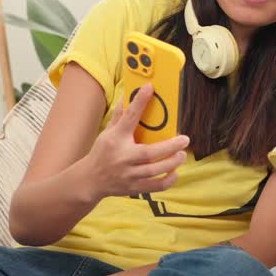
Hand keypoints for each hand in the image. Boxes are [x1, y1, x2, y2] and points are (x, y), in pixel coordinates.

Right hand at [79, 84, 188, 198]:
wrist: (90, 180)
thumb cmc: (102, 152)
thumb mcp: (107, 132)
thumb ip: (119, 116)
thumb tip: (128, 96)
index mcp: (116, 139)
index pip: (129, 117)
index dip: (139, 101)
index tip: (150, 88)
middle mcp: (122, 157)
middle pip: (149, 153)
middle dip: (170, 147)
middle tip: (185, 139)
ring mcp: (128, 174)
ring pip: (154, 171)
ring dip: (171, 162)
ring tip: (182, 155)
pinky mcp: (133, 188)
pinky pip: (155, 186)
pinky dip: (168, 180)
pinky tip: (174, 172)